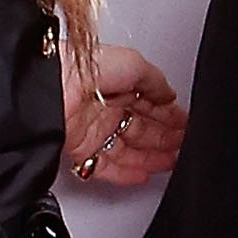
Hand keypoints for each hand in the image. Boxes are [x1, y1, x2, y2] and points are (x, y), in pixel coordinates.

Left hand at [64, 46, 186, 186]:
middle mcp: (104, 106)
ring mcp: (92, 128)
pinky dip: (125, 173)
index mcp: (116, 83)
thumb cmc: (86, 67)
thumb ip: (156, 81)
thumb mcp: (134, 64)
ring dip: (150, 157)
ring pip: (126, 149)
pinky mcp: (80, 149)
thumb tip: (169, 93)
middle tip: (183, 145)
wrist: (54, 89)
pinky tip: (142, 174)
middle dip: (164, 137)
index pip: (148, 103)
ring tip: (170, 162)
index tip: (184, 124)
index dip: (168, 114)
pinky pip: (105, 166)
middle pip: (140, 128)